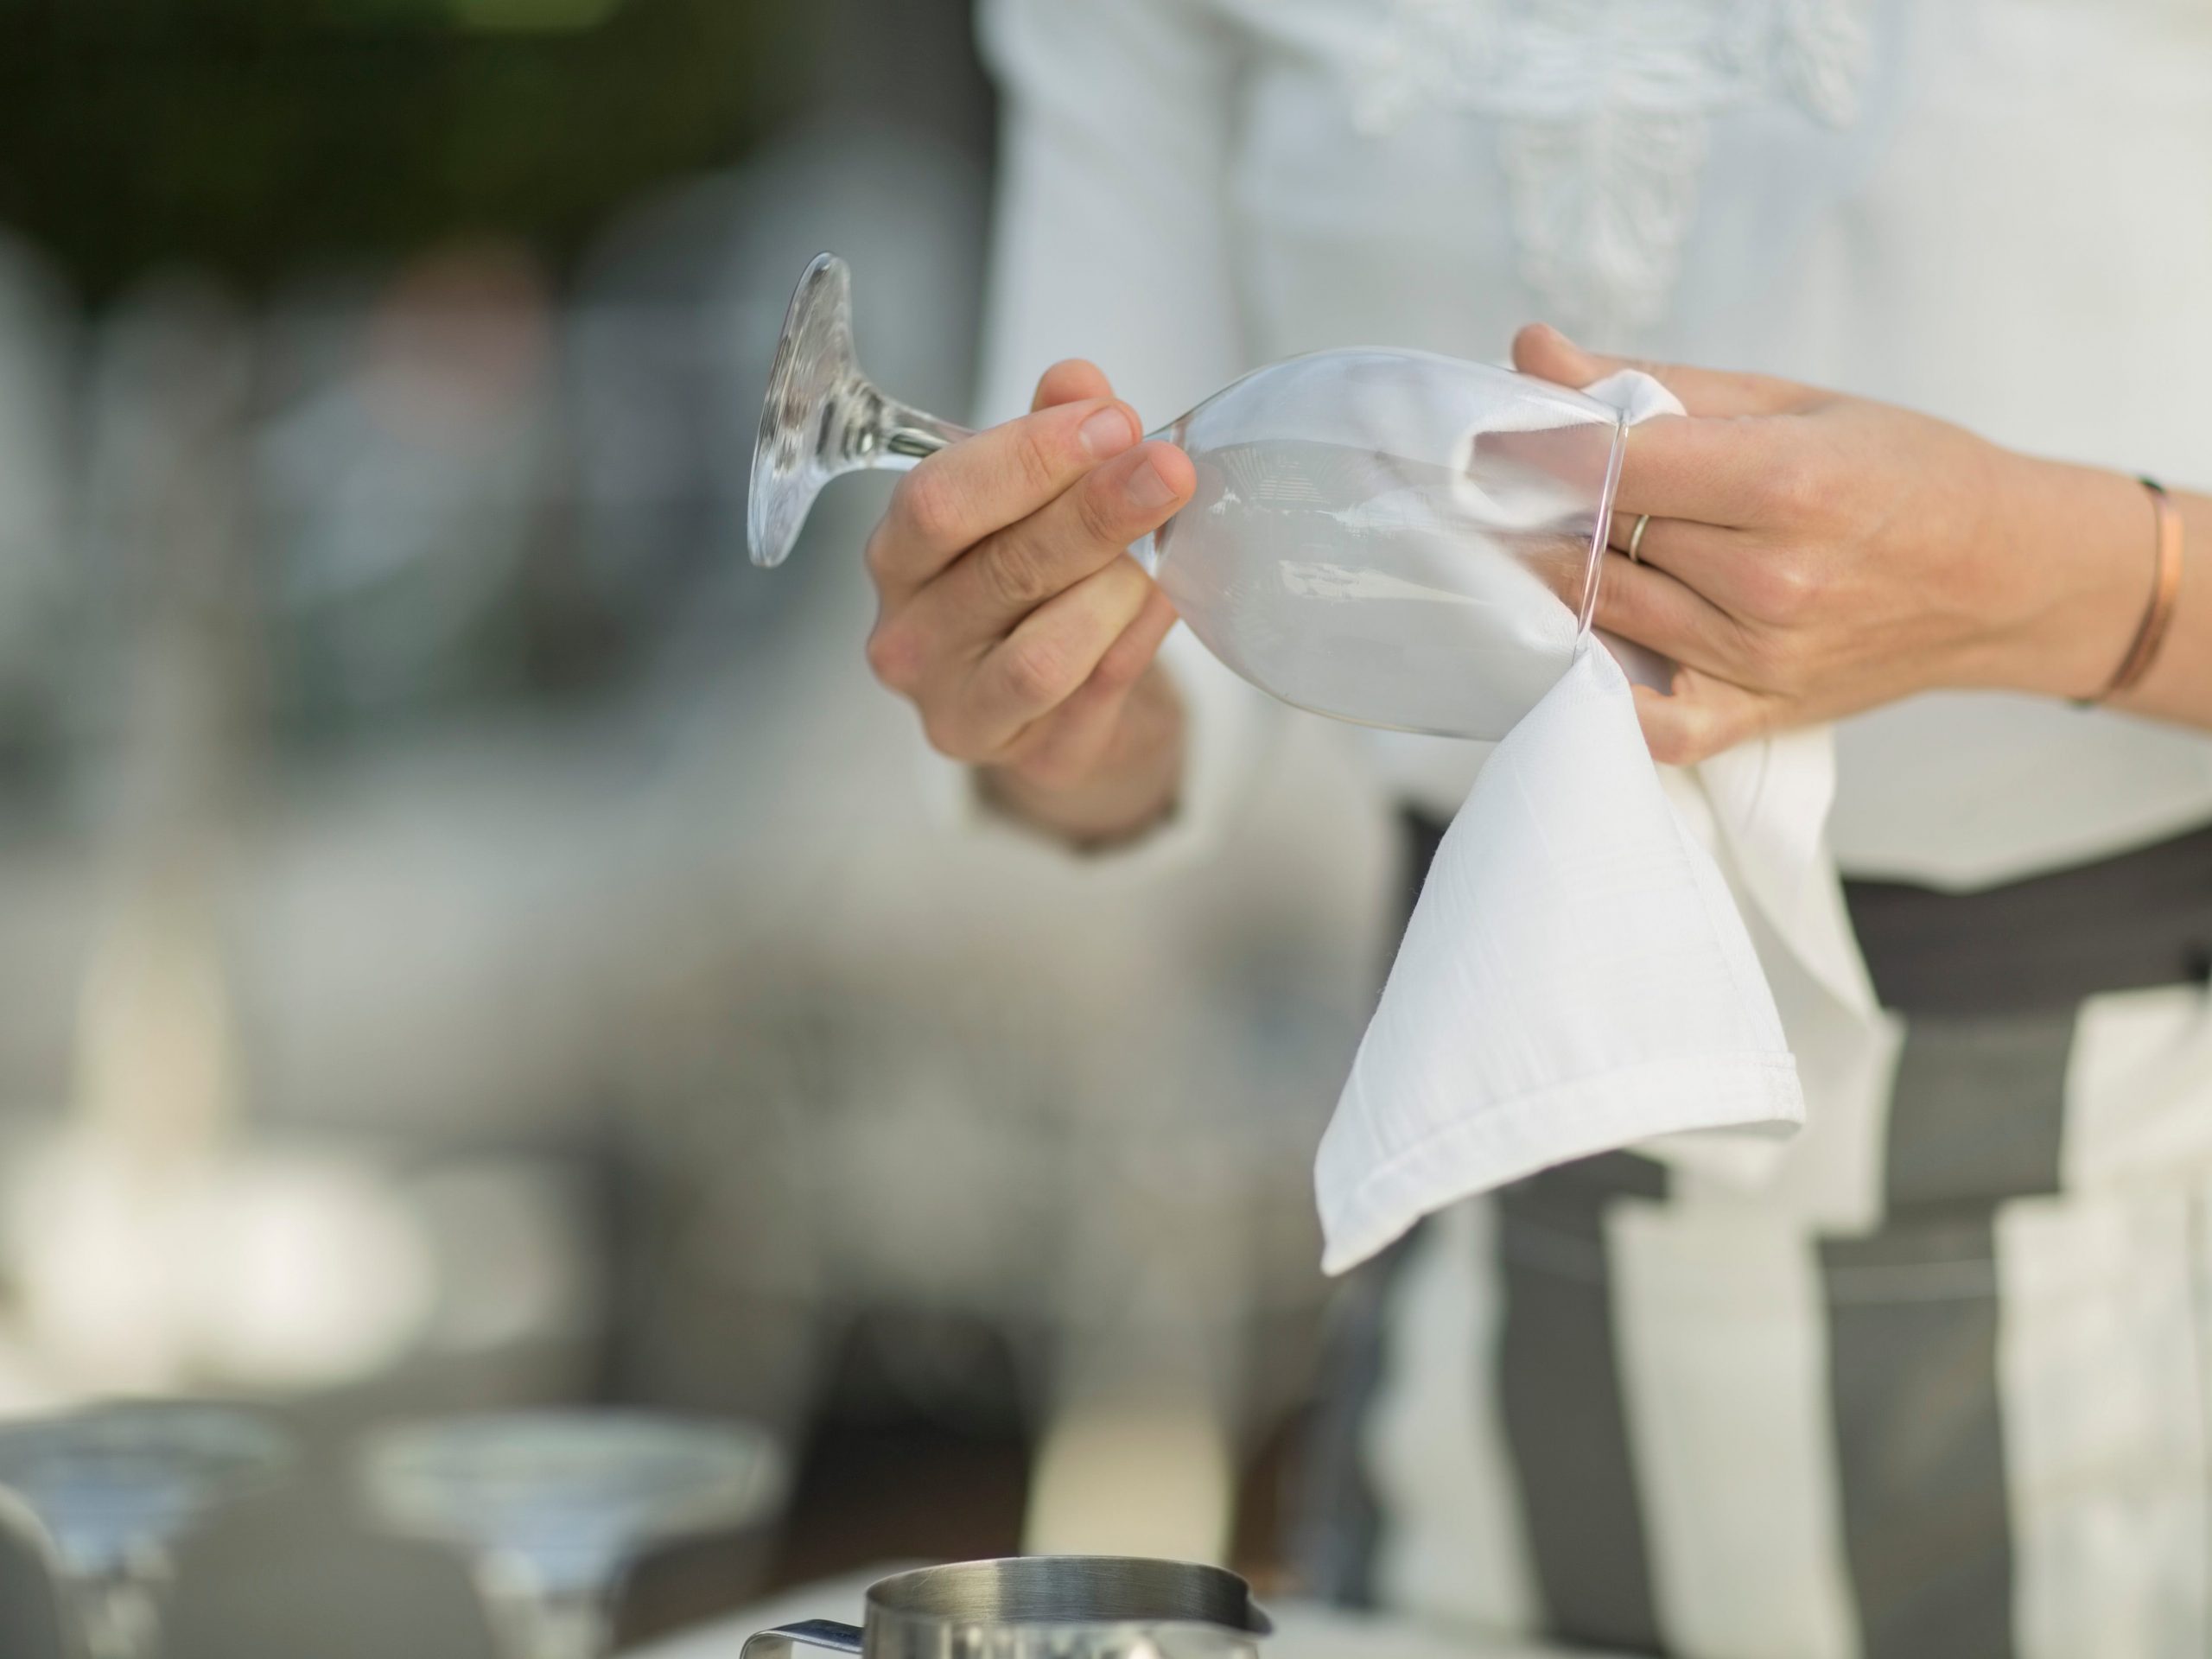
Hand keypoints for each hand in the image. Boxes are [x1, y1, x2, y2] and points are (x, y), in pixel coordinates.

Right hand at [863, 360, 1195, 843]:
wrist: (1055, 695)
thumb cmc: (1027, 580)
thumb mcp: (1029, 496)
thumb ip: (1049, 434)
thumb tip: (1077, 381)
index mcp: (898, 559)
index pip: (939, 501)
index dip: (1029, 457)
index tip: (1111, 420)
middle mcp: (909, 642)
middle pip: (1004, 569)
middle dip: (1097, 510)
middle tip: (1168, 469)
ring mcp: (961, 710)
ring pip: (1048, 652)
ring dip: (1117, 590)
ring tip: (1156, 558)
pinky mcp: (1030, 760)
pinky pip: (1097, 697)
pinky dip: (1139, 641)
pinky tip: (1167, 601)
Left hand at [1512, 326, 2154, 763]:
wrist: (2004, 577)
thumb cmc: (1903, 473)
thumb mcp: (1790, 400)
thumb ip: (1651, 385)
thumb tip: (1532, 352)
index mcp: (1786, 484)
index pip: (1613, 466)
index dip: (1532, 447)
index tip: (1478, 434)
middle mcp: (1769, 582)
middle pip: (1597, 538)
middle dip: (1533, 507)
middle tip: (1486, 484)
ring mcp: (1757, 659)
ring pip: (1598, 612)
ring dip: (1543, 577)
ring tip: (1517, 539)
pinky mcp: (1752, 715)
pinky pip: (1641, 721)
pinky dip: (1590, 686)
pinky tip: (1556, 642)